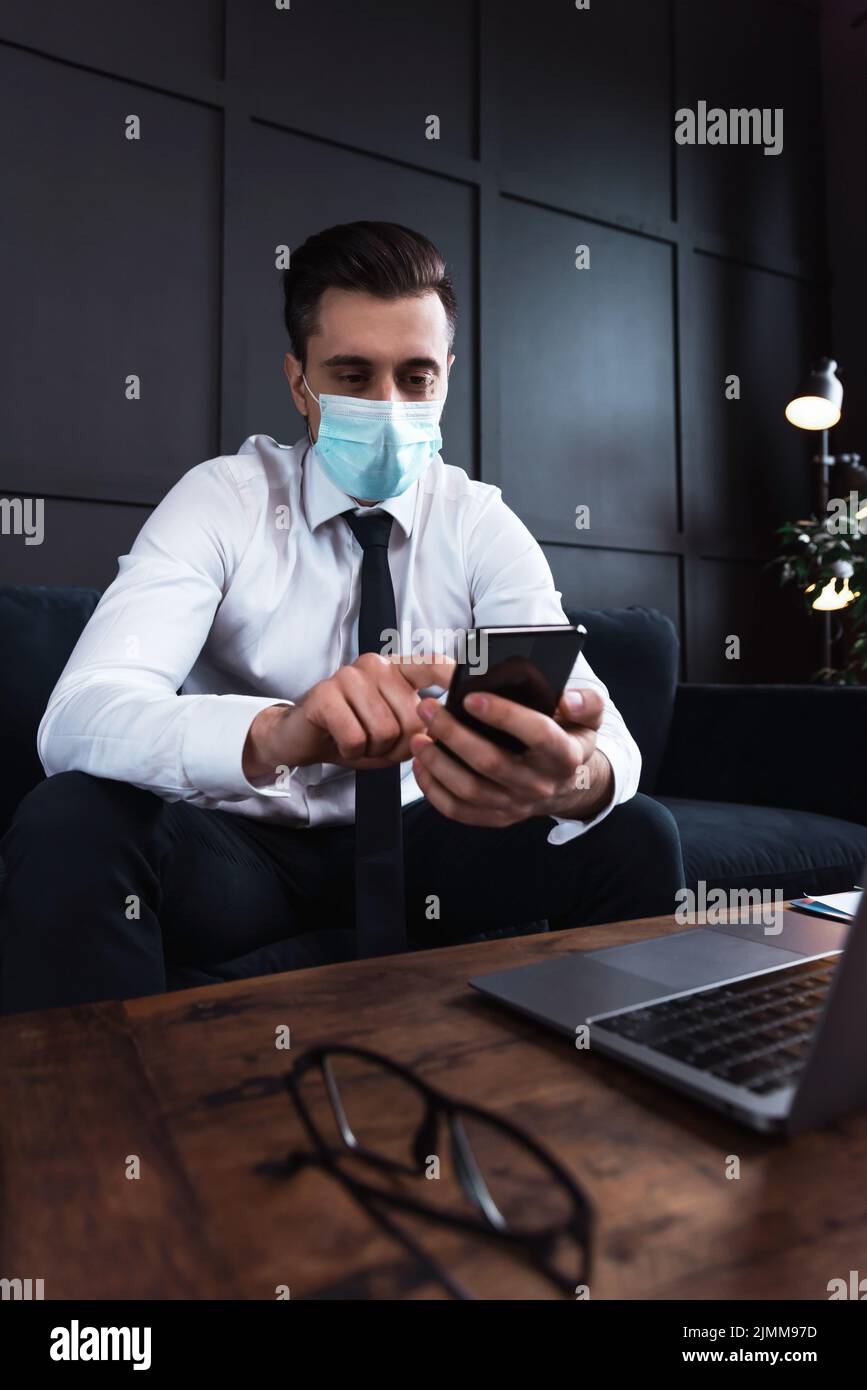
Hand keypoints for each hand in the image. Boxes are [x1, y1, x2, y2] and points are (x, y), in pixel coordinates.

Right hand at [242, 654, 455, 777]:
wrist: (302, 738)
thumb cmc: (353, 734)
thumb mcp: (395, 733)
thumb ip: (420, 728)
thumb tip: (441, 730)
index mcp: (397, 670)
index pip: (432, 665)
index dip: (453, 675)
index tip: (473, 686)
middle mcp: (376, 665)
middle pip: (412, 718)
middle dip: (398, 746)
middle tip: (375, 743)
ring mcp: (349, 676)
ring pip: (385, 730)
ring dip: (373, 750)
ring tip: (357, 740)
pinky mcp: (326, 694)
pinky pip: (357, 737)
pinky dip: (351, 751)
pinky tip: (340, 742)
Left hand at [409, 686, 611, 827]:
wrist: (569, 785)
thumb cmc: (569, 740)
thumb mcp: (588, 719)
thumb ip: (587, 702)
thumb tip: (567, 699)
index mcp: (564, 755)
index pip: (537, 734)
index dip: (503, 715)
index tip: (470, 696)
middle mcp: (540, 784)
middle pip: (491, 763)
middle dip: (454, 734)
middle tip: (428, 708)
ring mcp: (516, 805)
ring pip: (470, 789)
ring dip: (438, 762)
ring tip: (418, 736)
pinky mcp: (497, 817)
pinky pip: (459, 810)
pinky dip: (434, 790)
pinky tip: (421, 764)